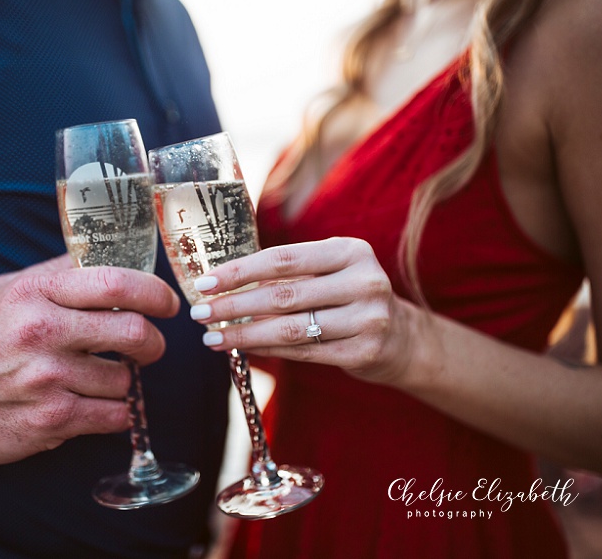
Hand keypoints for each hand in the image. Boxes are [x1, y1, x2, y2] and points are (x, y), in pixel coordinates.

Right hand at [0, 254, 179, 463]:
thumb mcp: (10, 289)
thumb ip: (61, 273)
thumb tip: (120, 258)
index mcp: (35, 292)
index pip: (115, 282)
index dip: (154, 292)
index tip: (167, 302)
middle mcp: (42, 332)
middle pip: (133, 332)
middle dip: (153, 341)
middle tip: (149, 344)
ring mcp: (47, 379)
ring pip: (126, 378)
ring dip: (125, 380)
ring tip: (103, 376)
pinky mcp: (52, 419)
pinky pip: (114, 415)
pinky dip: (115, 411)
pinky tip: (96, 402)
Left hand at [189, 237, 415, 383]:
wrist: (402, 338)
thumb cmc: (349, 297)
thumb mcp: (330, 272)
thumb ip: (289, 274)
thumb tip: (223, 282)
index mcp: (350, 250)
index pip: (283, 258)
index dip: (239, 271)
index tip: (205, 282)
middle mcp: (363, 281)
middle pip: (283, 294)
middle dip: (233, 305)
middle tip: (199, 313)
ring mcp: (369, 318)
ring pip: (290, 328)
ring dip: (244, 333)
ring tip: (212, 338)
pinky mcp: (365, 351)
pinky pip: (304, 352)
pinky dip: (268, 350)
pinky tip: (242, 348)